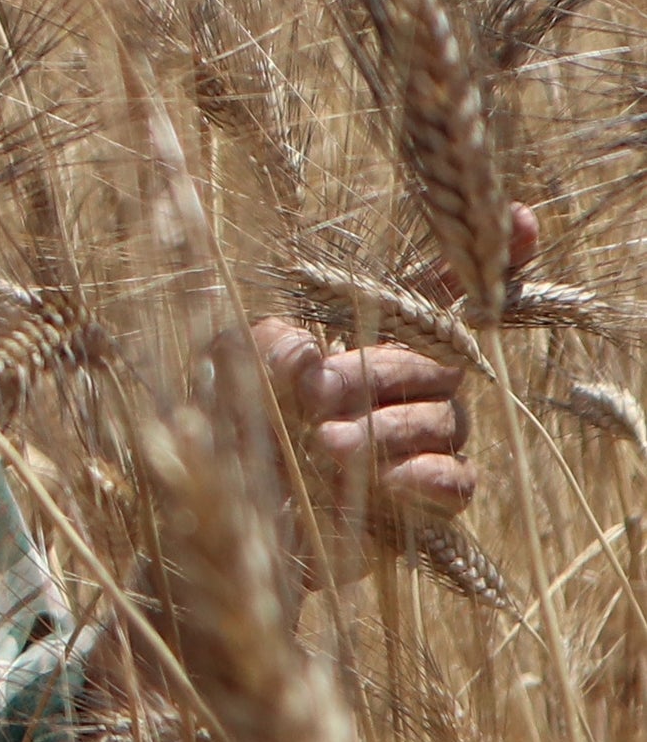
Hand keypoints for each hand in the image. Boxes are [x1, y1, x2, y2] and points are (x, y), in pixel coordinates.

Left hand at [248, 201, 540, 546]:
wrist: (223, 522)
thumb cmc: (228, 436)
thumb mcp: (224, 377)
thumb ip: (259, 348)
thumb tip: (306, 348)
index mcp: (363, 340)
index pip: (433, 294)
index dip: (483, 258)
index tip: (518, 219)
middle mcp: (403, 386)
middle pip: (437, 362)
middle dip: (378, 373)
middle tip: (317, 394)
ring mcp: (418, 442)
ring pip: (448, 420)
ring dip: (388, 429)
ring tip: (324, 444)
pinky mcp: (421, 501)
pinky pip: (458, 481)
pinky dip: (428, 477)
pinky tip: (390, 480)